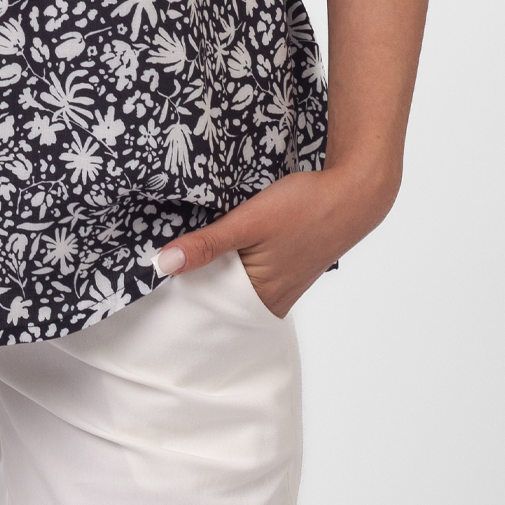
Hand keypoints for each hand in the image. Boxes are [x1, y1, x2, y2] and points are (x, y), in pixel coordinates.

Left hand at [152, 163, 400, 317]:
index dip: (179, 294)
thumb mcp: (248, 220)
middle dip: (195, 285)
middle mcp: (271, 302)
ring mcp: (282, 290)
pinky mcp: (287, 274)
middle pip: (220, 301)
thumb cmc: (303, 207)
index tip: (152, 283)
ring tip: (188, 256)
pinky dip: (234, 267)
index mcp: (260, 298)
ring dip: (215, 273)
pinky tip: (223, 250)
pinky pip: (250, 279)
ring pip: (235, 288)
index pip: (207, 308)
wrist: (352, 195)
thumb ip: (207, 244)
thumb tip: (162, 264)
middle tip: (164, 267)